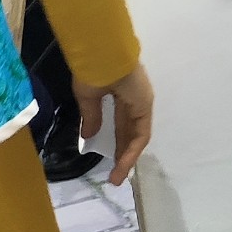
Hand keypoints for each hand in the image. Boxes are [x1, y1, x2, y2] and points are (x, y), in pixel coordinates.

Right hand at [71, 65, 153, 185]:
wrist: (101, 54)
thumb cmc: (91, 71)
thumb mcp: (88, 97)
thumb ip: (92, 116)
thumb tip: (89, 135)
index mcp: (120, 95)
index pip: (120, 124)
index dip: (114, 142)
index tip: (105, 158)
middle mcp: (134, 101)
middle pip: (130, 133)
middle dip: (122, 155)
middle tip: (115, 175)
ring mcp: (141, 103)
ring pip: (137, 136)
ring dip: (128, 158)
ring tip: (117, 177)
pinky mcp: (144, 106)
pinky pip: (141, 132)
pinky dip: (132, 149)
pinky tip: (123, 163)